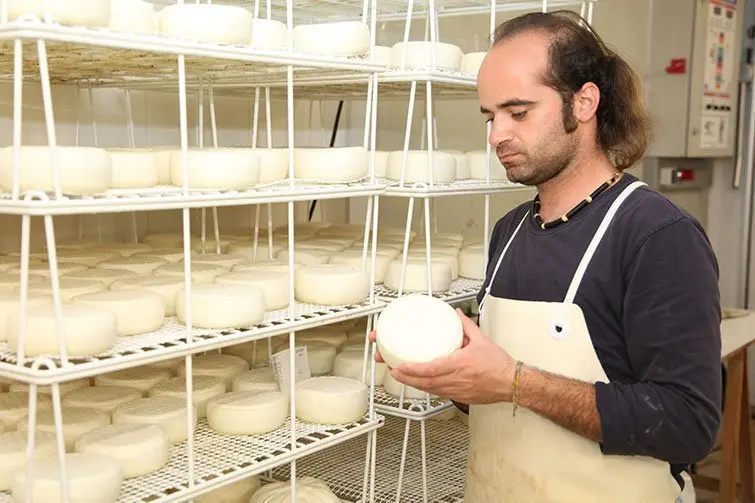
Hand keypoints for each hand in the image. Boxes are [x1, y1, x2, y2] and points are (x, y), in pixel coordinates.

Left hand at [370, 308, 516, 404]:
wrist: (511, 383)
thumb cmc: (498, 366)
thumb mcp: (481, 340)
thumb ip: (466, 326)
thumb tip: (456, 315)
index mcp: (460, 364)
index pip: (431, 369)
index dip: (412, 370)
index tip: (400, 366)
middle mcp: (456, 380)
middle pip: (425, 382)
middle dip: (405, 377)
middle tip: (392, 369)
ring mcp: (456, 390)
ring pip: (429, 389)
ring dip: (412, 384)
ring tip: (399, 375)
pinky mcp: (458, 397)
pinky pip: (437, 393)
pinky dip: (425, 388)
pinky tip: (418, 383)